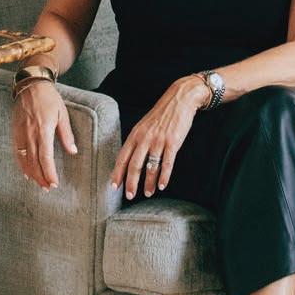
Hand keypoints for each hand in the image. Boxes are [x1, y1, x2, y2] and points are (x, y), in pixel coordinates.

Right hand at [12, 81, 76, 189]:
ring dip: (32, 174)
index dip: (49, 172)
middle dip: (41, 177)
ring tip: (40, 184)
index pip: (45, 157)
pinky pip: (17, 154)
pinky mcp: (15, 133)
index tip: (54, 183)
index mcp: (43, 130)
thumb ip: (66, 134)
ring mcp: (20, 135)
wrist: (31, 86)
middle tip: (49, 188)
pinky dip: (22, 166)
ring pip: (24, 160)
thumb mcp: (63, 114)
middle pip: (34, 162)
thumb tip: (73, 151)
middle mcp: (30, 135)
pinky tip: (27, 173)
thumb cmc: (50, 99)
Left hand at [110, 76, 208, 199]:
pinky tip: (162, 185)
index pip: (122, 157)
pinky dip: (164, 176)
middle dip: (131, 183)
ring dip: (148, 183)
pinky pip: (167, 163)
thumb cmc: (162, 113)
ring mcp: (159, 140)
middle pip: (134, 165)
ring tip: (148, 193)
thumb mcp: (144, 124)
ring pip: (151, 167)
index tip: (114, 186)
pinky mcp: (173, 142)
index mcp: (136, 134)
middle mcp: (145, 138)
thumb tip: (130, 159)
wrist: (180, 99)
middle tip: (130, 195)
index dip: (117, 173)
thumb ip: (137, 140)